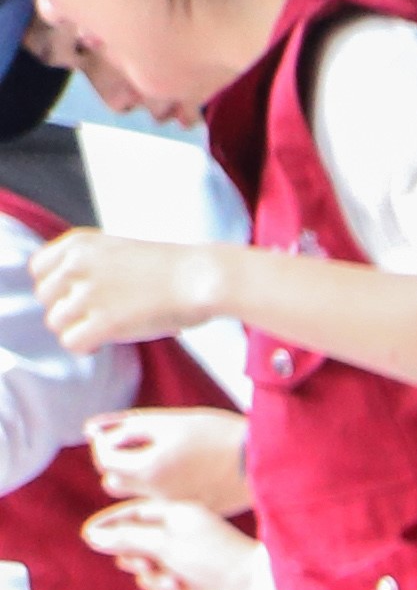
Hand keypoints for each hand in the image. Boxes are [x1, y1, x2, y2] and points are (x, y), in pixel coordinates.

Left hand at [35, 235, 231, 355]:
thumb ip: (91, 266)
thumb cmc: (175, 270)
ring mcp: (89, 293)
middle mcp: (77, 264)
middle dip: (68, 311)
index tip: (80, 299)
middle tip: (96, 318)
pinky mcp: (105, 321)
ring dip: (78, 330)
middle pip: (46, 298)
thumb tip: (75, 299)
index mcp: (80, 243)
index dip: (57, 289)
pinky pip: (72, 342)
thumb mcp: (121, 251)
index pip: (39, 269)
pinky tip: (104, 342)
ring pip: (56, 322)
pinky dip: (85, 346)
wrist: (205, 278)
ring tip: (103, 332)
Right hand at [83, 496, 267, 589]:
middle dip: (134, 557)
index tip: (88, 535)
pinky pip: (162, 589)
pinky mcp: (191, 585)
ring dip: (152, 579)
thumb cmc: (213, 556)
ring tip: (172, 582)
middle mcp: (179, 536)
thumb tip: (94, 536)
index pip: (132, 514)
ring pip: (147, 570)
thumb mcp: (165, 542)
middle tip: (144, 563)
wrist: (252, 586)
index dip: (110, 524)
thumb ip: (128, 538)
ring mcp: (185, 561)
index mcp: (176, 515)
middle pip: (135, 544)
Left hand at [87, 405, 247, 514]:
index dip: (107, 441)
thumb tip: (90, 431)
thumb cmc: (217, 434)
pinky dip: (159, 491)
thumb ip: (124, 425)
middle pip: (113, 479)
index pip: (103, 457)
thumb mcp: (167, 421)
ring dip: (137, 479)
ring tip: (160, 463)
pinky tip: (180, 475)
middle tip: (141, 446)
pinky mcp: (190, 513)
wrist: (266, 462)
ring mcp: (173, 507)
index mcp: (149, 468)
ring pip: (134, 495)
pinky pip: (157, 504)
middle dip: (120, 462)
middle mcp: (156, 494)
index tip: (123, 433)